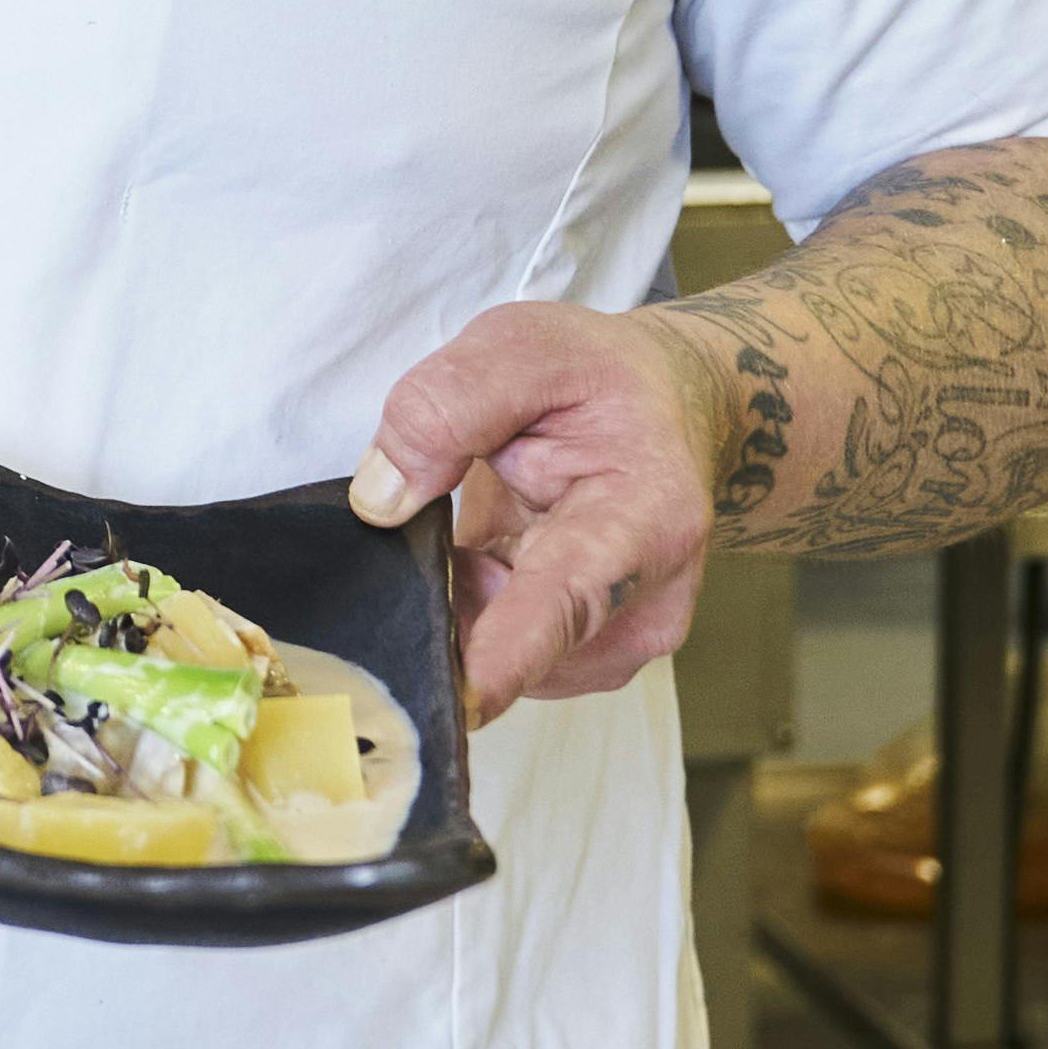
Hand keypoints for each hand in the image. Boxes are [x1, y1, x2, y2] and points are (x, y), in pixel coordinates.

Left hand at [347, 301, 724, 725]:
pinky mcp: (584, 660)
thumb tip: (381, 500)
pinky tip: (483, 558)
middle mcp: (643, 602)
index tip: (459, 701)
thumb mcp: (522, 347)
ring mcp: (616, 642)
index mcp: (643, 516)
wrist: (666, 409)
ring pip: (495, 658)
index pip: (567, 602)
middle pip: (516, 645)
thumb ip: (447, 405)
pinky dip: (467, 616)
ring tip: (478, 526)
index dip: (507, 657)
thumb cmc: (600, 380)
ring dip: (456, 604)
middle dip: (445, 608)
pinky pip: (497, 660)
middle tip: (426, 530)